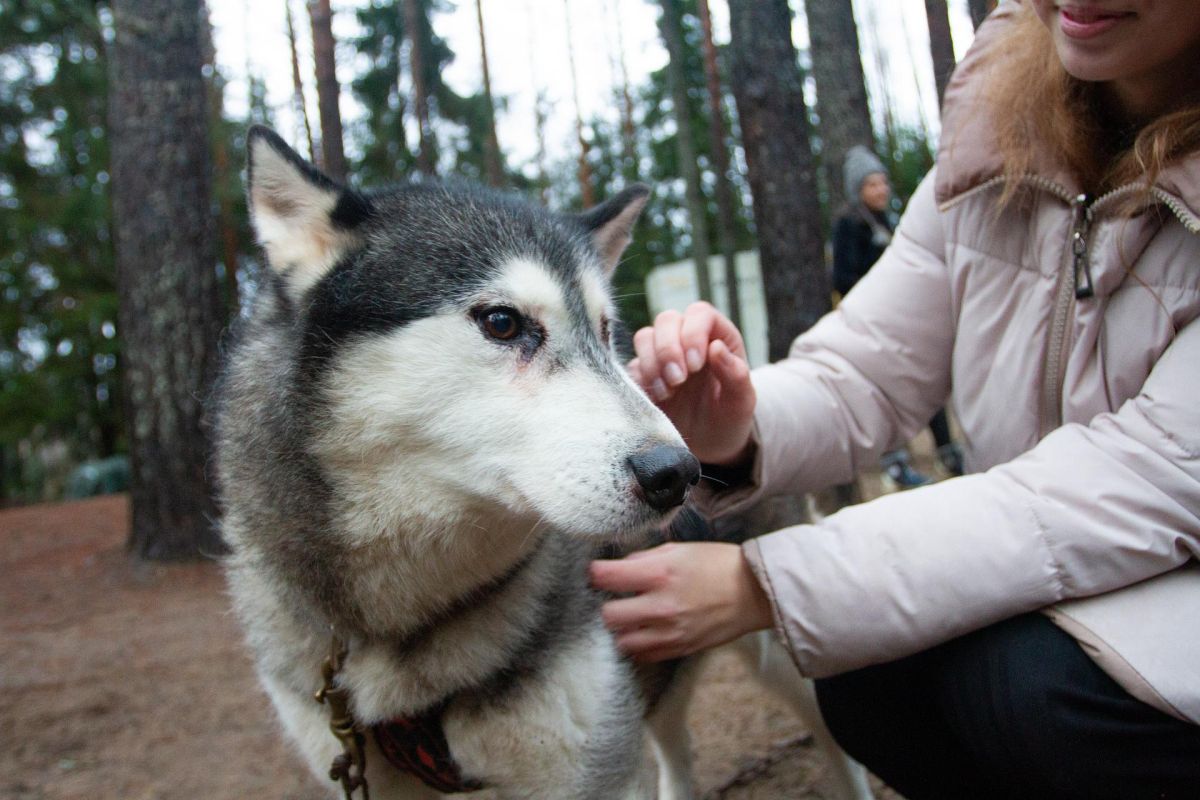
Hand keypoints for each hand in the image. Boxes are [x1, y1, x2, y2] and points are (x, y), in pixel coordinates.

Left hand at [590, 542, 773, 661]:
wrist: (755, 593)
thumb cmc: (719, 564)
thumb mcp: (681, 549)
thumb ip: (647, 558)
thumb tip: (623, 568)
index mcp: (660, 574)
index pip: (607, 577)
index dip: (596, 573)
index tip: (598, 573)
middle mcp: (661, 605)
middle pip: (609, 616)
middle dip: (609, 604)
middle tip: (618, 598)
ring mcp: (670, 632)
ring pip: (623, 641)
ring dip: (624, 629)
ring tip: (633, 618)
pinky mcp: (680, 648)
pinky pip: (645, 656)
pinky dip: (640, 645)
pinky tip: (648, 632)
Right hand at [628, 302, 755, 465]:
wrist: (709, 448)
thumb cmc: (730, 420)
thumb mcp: (742, 402)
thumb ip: (736, 374)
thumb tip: (716, 346)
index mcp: (718, 337)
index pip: (700, 314)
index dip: (693, 332)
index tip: (695, 365)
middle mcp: (688, 340)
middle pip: (667, 319)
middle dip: (668, 348)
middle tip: (678, 380)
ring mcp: (664, 356)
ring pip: (645, 336)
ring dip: (652, 363)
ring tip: (667, 392)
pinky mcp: (644, 375)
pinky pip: (632, 365)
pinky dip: (641, 380)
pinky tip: (657, 399)